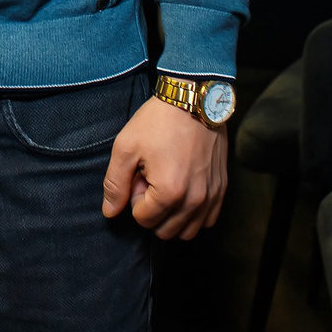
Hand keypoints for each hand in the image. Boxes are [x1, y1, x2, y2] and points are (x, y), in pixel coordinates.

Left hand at [101, 95, 227, 239]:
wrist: (193, 99)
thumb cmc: (158, 121)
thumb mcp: (126, 148)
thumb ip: (115, 184)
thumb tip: (110, 212)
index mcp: (170, 192)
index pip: (143, 220)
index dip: (135, 197)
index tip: (139, 173)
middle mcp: (195, 200)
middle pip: (164, 230)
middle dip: (153, 210)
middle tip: (151, 180)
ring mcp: (212, 196)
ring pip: (187, 231)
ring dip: (172, 216)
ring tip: (166, 185)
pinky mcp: (222, 189)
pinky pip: (207, 220)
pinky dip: (193, 215)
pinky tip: (183, 191)